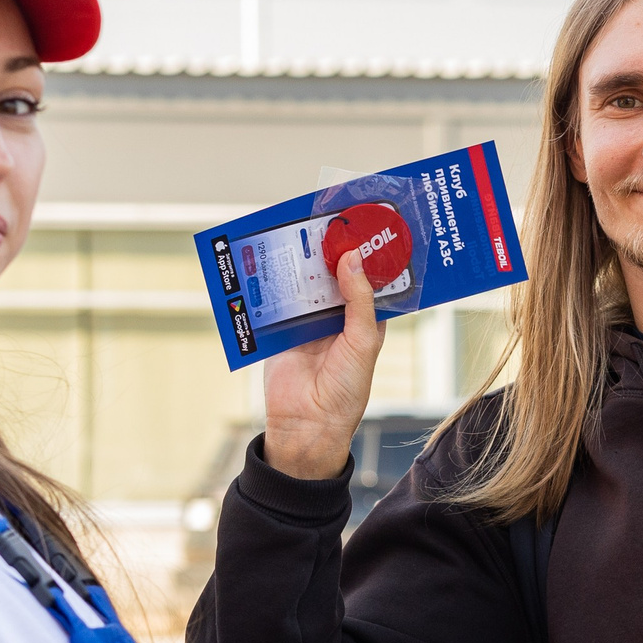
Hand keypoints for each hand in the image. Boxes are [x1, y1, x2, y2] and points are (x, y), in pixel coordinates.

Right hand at [262, 247, 383, 479]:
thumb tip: (352, 258)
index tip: (366, 224)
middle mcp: (338, 317)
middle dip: (331, 251)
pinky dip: (275, 281)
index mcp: (365, 320)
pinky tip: (273, 258)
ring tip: (302, 229)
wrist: (307, 424)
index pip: (369, 280)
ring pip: (306, 283)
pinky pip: (277, 299)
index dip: (368, 254)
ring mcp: (308, 321)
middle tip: (329, 219)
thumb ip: (359, 300)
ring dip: (303, 262)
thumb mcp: (363, 341)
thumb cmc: (345, 390)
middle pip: (334, 275)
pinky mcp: (281, 328)